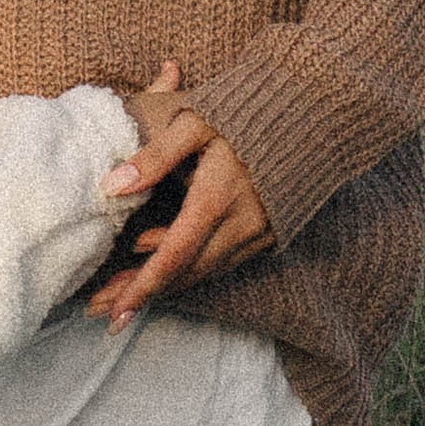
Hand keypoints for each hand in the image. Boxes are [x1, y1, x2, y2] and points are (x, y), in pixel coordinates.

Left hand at [93, 61, 272, 327]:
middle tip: (107, 314)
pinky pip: (225, 261)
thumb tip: (110, 187)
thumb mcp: (196, 122)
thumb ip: (154, 155)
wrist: (317, 111)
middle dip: (146, 295)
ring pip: (207, 271)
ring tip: (126, 298)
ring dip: (167, 287)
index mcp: (218, 197)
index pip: (174, 255)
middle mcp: (243, 224)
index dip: (142, 287)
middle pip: (188, 273)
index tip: (114, 315)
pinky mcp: (271, 233)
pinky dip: (193, 270)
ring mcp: (261, 232)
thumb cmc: (247, 109)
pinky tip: (166, 270)